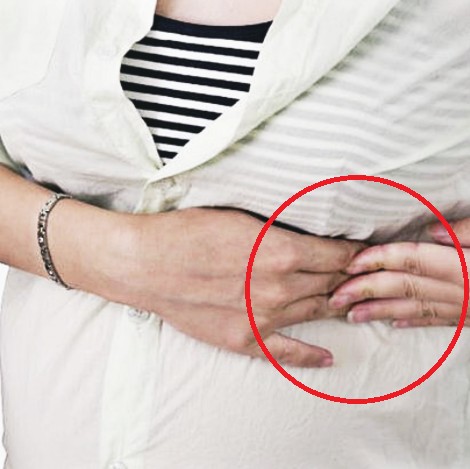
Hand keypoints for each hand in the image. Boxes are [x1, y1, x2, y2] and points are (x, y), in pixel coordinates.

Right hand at [107, 208, 363, 366]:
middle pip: (331, 284)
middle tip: (362, 275)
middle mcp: (280, 289)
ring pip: (315, 311)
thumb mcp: (241, 220)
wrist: (145, 263)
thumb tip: (307, 241)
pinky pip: (286, 352)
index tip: (364, 254)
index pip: (338, 257)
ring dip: (336, 305)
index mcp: (282, 252)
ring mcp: (263, 319)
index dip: (356, 254)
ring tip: (351, 302)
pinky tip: (328, 357)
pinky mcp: (244, 339)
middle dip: (350, 277)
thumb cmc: (188, 232)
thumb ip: (280, 233)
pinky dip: (310, 355)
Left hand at [328, 219, 469, 327]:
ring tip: (351, 315)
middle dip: (366, 291)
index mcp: (465, 267)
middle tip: (336, 296)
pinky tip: (393, 322)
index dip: (379, 260)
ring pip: (415, 309)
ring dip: (381, 311)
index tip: (351, 263)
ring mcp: (466, 308)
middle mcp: (462, 291)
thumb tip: (432, 230)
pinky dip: (413, 320)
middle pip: (404, 287)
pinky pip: (437, 321)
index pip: (412, 260)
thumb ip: (467, 231)